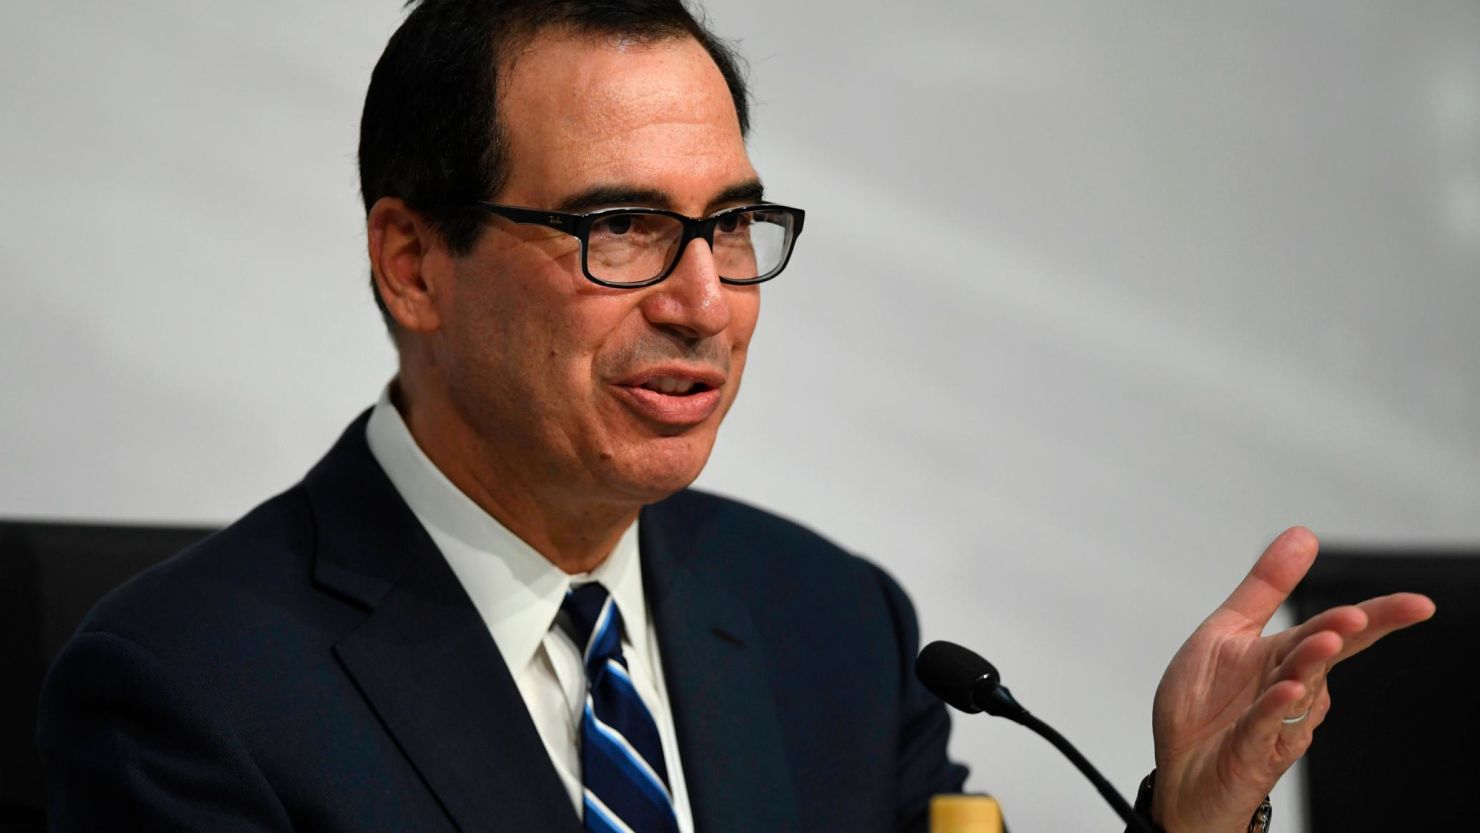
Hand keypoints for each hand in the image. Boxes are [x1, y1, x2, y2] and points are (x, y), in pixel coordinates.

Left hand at [1148, 527, 1434, 832]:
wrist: (1180, 770)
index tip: (1419, 604)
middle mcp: (1292, 688)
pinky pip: (1265, 724)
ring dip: (1311, 663)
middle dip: (1345, 635)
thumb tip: (1303, 535)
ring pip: (1299, 686)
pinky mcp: (1251, 749)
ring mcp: (1275, 721)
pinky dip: (1276, 706)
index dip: (1378, 617)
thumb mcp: (1228, 631)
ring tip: (1325, 640)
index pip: (1339, 630)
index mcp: (1286, 655)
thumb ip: (1266, 587)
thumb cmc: (1206, 705)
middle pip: (1327, 655)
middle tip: (1360, 616)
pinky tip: (1287, 690)